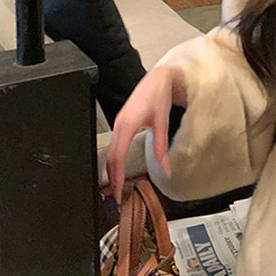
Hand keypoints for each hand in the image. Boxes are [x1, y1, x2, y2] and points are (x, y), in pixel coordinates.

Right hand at [106, 66, 185, 201]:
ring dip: (111, 170)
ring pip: (109, 152)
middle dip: (111, 178)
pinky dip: (114, 160)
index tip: (118, 192)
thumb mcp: (163, 122)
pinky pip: (113, 145)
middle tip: (116, 196)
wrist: (158, 79)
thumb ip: (162, 147)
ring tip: (117, 187)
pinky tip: (119, 169)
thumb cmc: (159, 96)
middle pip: (109, 157)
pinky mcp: (121, 124)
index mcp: (128, 124)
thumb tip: (166, 169)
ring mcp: (118, 124)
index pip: (117, 156)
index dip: (116, 176)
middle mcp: (119, 124)